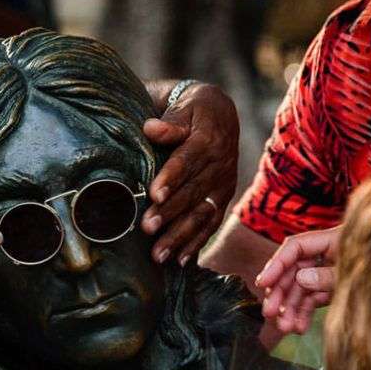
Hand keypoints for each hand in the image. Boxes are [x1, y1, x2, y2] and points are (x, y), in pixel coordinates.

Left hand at [142, 83, 238, 266]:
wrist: (222, 115)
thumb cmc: (194, 111)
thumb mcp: (185, 108)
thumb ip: (170, 122)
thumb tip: (151, 128)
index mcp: (207, 141)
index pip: (186, 161)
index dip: (171, 178)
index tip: (154, 194)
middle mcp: (218, 166)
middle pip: (191, 193)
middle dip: (169, 213)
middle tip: (147, 228)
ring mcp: (223, 185)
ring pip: (201, 214)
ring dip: (179, 236)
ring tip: (159, 254)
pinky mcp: (222, 198)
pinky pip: (211, 224)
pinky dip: (197, 243)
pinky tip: (181, 261)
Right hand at [255, 226, 340, 333]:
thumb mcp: (359, 273)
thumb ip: (329, 275)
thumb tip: (301, 278)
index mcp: (333, 240)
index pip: (295, 247)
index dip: (277, 264)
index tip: (263, 283)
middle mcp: (325, 255)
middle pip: (293, 271)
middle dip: (280, 294)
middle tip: (268, 313)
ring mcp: (327, 273)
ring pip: (299, 290)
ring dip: (290, 309)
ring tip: (286, 328)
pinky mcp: (330, 289)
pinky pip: (312, 300)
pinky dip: (304, 314)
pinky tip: (299, 328)